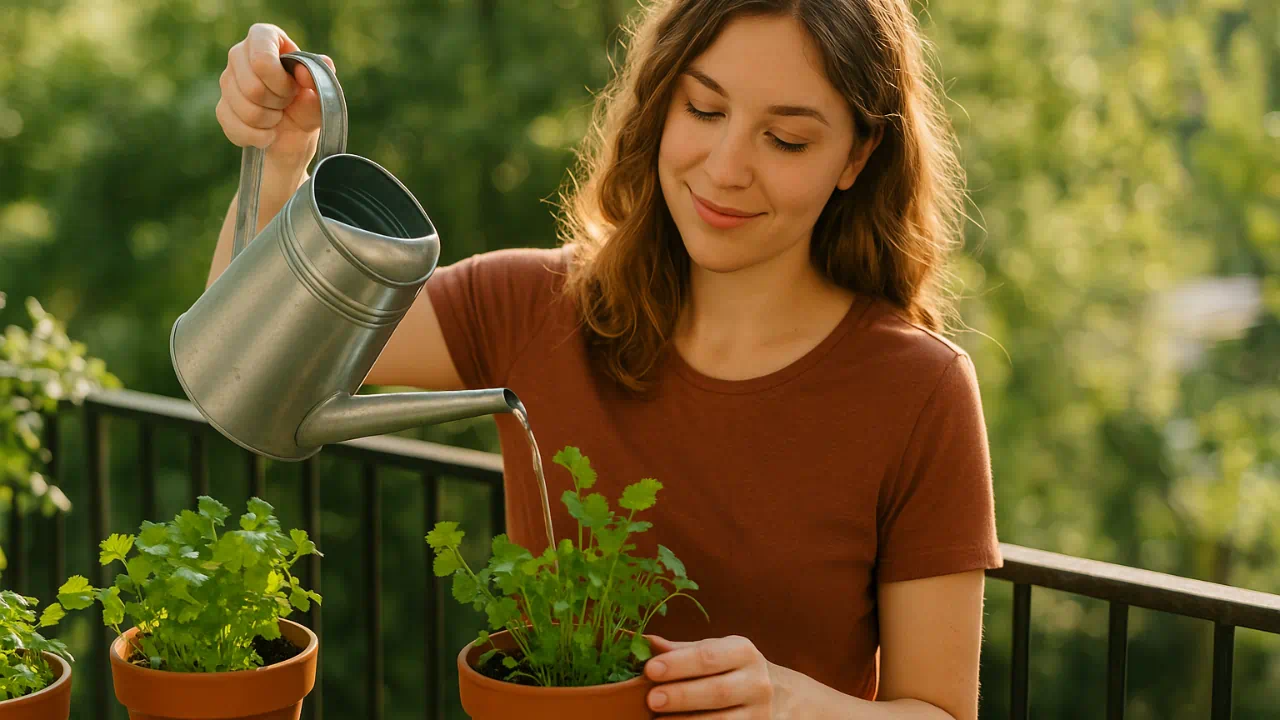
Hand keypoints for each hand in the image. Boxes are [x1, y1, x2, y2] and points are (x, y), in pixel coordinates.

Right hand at [216, 23, 335, 161]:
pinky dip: (260, 137)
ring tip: (278, 116)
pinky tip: (268, 132)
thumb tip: (304, 72)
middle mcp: (239, 53)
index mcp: (264, 38)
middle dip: (278, 103)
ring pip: (245, 111)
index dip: (280, 81)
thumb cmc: (308, 104)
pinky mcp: (221, 108)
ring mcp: (226, 81)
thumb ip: (319, 79)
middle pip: (252, 88)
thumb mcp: (321, 92)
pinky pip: (236, 128)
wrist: (295, 135)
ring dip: (270, 121)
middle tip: (287, 103)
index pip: (261, 59)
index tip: (293, 88)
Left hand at [643, 634, 777, 717]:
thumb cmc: (727, 669)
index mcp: (743, 652)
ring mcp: (759, 712)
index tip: (650, 669)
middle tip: (652, 700)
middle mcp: (756, 682)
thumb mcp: (711, 652)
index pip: (709, 656)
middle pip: (717, 691)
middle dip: (682, 696)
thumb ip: (679, 650)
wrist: (768, 694)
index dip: (679, 664)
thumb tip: (642, 642)